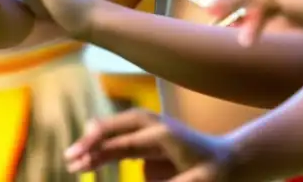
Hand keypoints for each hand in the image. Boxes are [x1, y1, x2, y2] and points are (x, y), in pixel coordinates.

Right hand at [65, 110, 233, 181]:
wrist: (231, 162)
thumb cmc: (216, 173)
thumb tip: (137, 181)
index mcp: (164, 134)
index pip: (125, 140)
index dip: (101, 151)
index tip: (81, 163)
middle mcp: (155, 126)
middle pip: (117, 126)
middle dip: (92, 140)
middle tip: (70, 158)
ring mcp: (151, 132)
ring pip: (117, 132)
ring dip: (95, 145)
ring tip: (72, 162)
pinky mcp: (149, 143)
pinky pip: (122, 142)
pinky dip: (105, 150)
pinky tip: (88, 161)